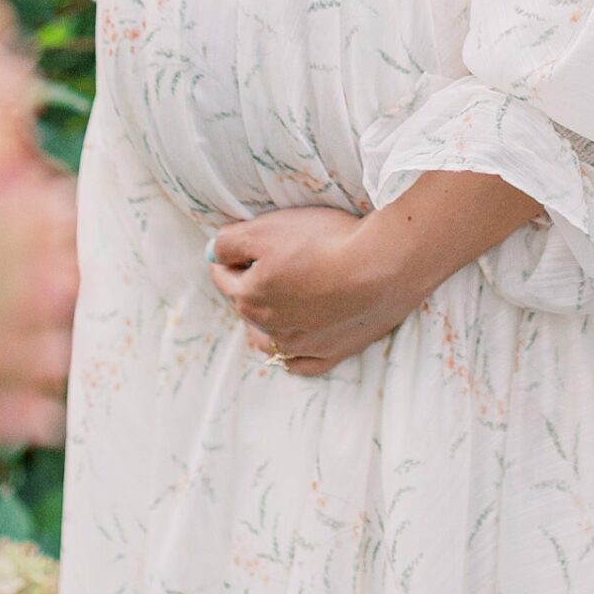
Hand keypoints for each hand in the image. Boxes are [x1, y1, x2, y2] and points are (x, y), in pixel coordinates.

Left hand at [206, 206, 419, 375]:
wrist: (381, 266)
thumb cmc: (323, 242)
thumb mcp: (266, 229)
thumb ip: (230, 241)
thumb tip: (212, 251)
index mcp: (249, 297)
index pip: (224, 275)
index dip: (231, 256)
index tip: (242, 243)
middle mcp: (270, 328)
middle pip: (247, 306)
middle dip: (249, 286)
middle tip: (264, 265)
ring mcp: (302, 347)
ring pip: (270, 340)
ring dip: (266, 324)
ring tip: (274, 307)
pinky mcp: (333, 354)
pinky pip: (303, 365)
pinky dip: (294, 356)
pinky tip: (296, 347)